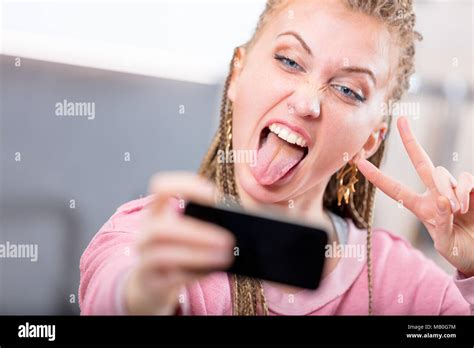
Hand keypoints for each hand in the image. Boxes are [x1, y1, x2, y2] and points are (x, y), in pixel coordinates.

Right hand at [124, 173, 234, 314]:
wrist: (149, 287)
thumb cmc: (175, 253)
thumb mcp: (184, 235)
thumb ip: (203, 224)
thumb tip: (240, 224)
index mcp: (156, 213)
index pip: (162, 187)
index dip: (186, 185)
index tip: (214, 195)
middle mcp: (146, 233)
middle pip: (163, 227)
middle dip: (198, 232)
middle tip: (228, 240)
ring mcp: (145, 259)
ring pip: (165, 254)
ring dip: (199, 254)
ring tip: (226, 257)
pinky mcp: (151, 283)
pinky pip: (172, 278)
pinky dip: (195, 273)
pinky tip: (213, 271)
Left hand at [356, 116, 473, 276]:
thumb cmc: (460, 252)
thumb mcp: (446, 244)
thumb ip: (442, 224)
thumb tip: (443, 200)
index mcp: (420, 207)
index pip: (395, 189)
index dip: (377, 176)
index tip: (359, 162)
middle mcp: (435, 194)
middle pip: (421, 161)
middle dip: (410, 140)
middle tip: (401, 120)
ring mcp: (453, 189)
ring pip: (441, 173)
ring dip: (446, 190)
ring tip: (457, 211)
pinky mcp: (471, 187)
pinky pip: (464, 178)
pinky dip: (463, 190)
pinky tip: (465, 205)